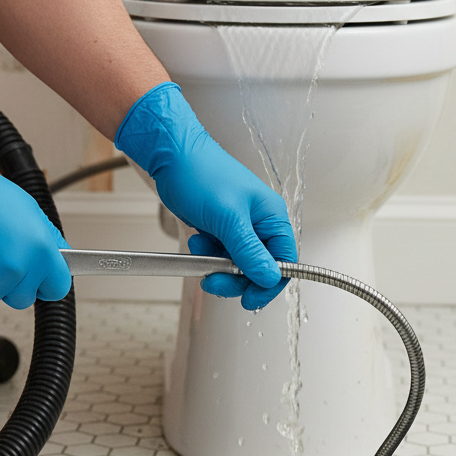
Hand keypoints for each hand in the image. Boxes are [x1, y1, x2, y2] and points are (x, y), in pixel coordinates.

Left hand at [115, 82, 297, 309]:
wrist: (172, 156)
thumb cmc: (201, 174)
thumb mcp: (228, 218)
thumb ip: (249, 252)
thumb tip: (270, 277)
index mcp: (272, 217)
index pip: (284, 262)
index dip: (268, 283)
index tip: (250, 299)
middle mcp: (260, 224)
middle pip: (259, 268)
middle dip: (236, 278)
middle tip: (214, 280)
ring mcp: (240, 227)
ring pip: (237, 265)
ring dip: (218, 265)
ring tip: (201, 250)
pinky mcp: (221, 229)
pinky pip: (221, 254)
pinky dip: (207, 254)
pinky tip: (198, 241)